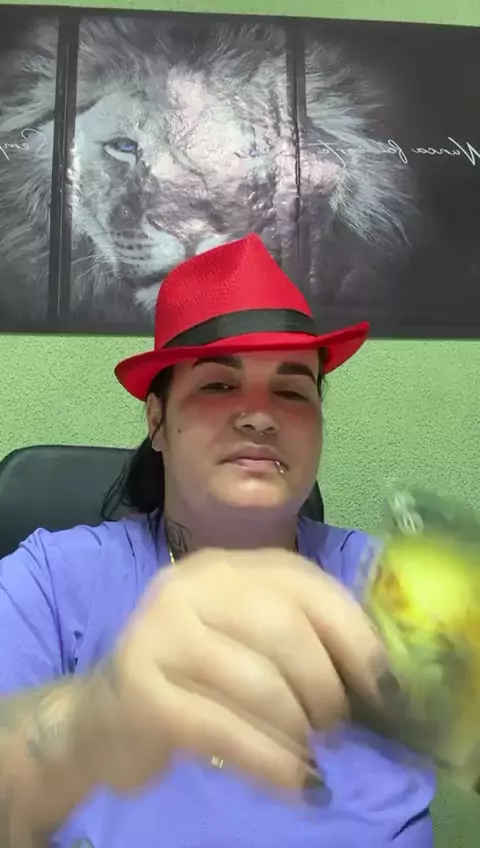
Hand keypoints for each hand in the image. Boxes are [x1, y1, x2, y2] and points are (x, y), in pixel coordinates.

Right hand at [91, 548, 384, 793]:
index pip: (304, 582)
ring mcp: (159, 632)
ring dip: (299, 729)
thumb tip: (378, 678)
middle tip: (337, 728)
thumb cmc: (195, 679)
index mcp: (226, 566)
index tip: (384, 687)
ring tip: (313, 757)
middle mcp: (190, 585)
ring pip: (256, 680)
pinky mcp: (139, 689)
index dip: (353, 634)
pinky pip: (222, 728)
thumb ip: (300, 637)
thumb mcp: (245, 640)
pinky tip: (295, 784)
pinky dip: (271, 762)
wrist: (104, 716)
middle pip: (283, 626)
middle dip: (325, 685)